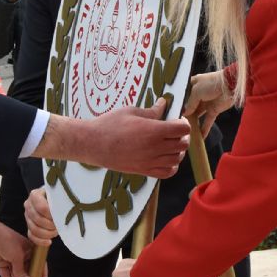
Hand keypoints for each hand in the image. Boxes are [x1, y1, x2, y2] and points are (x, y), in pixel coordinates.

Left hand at [0, 208, 44, 276]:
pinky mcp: (3, 263)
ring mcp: (12, 260)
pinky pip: (7, 276)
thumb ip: (21, 271)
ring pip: (18, 276)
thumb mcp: (17, 257)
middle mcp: (23, 255)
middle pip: (29, 272)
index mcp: (31, 250)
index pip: (39, 266)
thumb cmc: (7, 241)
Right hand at [24, 188, 57, 245]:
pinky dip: (40, 241)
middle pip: (38, 219)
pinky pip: (31, 236)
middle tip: (60, 225)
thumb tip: (64, 211)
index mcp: (35, 195)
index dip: (51, 214)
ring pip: (34, 229)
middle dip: (51, 225)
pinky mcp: (29, 226)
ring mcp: (27, 216)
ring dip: (47, 233)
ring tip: (56, 231)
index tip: (60, 216)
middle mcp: (28, 205)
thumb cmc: (56, 196)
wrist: (52, 200)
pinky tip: (49, 241)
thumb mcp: (58, 194)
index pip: (42, 207)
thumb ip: (59, 200)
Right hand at [36, 98, 189, 178]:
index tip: (177, 119)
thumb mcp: (131, 112)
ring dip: (179, 150)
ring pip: (178, 159)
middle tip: (175, 130)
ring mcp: (150, 161)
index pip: (182, 129)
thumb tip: (163, 104)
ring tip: (171, 143)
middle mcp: (155, 148)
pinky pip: (167, 172)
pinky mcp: (144, 170)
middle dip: (182, 135)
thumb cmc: (109, 124)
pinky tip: (166, 158)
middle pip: (183, 144)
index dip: (183, 122)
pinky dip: (172, 166)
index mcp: (154, 131)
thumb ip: (151, 111)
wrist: (93, 144)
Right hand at [183, 71, 234, 135]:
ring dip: (193, 122)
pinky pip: (208, 121)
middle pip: (190, 106)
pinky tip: (200, 136)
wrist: (230, 85)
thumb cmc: (212, 83)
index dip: (178, 102)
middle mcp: (199, 94)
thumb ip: (190, 103)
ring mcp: (206, 103)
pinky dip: (204, 128)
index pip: (183, 94)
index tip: (172, 110)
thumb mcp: (196, 90)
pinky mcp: (214, 110)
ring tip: (185, 131)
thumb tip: (184, 113)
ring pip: (198, 114)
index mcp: (194, 84)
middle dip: (185, 114)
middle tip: (177, 123)